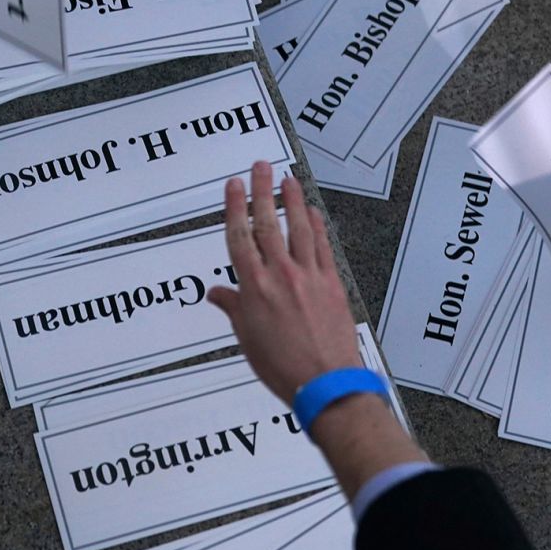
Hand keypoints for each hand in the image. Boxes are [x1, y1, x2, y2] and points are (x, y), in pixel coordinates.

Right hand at [207, 161, 362, 404]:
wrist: (325, 382)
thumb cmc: (282, 367)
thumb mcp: (247, 339)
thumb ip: (234, 308)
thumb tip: (218, 293)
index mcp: (253, 288)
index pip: (239, 237)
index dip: (234, 207)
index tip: (233, 185)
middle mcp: (280, 275)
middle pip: (267, 223)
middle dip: (262, 191)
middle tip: (260, 167)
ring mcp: (309, 276)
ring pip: (299, 228)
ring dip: (293, 200)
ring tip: (288, 179)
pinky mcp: (332, 283)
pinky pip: (323, 247)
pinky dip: (318, 226)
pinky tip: (314, 212)